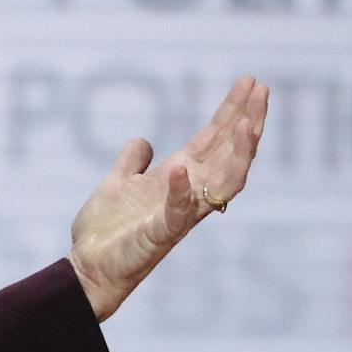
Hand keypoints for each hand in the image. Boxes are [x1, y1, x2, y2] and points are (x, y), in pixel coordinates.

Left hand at [67, 74, 268, 320]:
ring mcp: (177, 215)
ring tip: (247, 124)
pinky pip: (176, 214)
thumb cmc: (107, 232)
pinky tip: (181, 169)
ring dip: (236, 154)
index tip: (250, 82)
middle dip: (247, 121)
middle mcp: (187, 194)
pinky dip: (180, 193)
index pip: (214, 139)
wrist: (88, 268)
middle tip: (263, 89)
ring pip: (221, 184)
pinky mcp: (158, 235)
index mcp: (178, 178)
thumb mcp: (117, 183)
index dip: (232, 111)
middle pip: (228, 154)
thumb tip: (143, 141)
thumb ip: (132, 162)